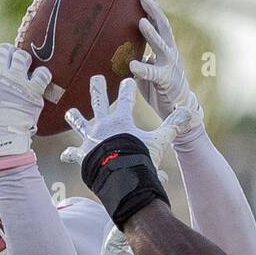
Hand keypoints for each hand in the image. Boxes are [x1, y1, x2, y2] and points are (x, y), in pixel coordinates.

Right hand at [0, 43, 52, 160]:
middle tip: (13, 59)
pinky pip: (42, 74)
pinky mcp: (33, 90)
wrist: (5, 138)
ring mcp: (17, 81)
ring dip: (24, 58)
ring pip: (22, 56)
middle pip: (5, 51)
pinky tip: (41, 77)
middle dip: (9, 52)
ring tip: (26, 64)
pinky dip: (43, 74)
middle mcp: (1, 75)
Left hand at [60, 76, 193, 177]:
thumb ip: (173, 126)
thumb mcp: (159, 141)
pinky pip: (74, 155)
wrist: (120, 177)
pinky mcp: (82, 155)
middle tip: (95, 77)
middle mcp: (103, 125)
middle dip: (97, 87)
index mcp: (121, 120)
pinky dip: (70, 155)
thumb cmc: (139, 157)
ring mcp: (90, 139)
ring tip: (69, 112)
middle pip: (99, 101)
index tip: (127, 80)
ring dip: (75, 117)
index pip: (126, 98)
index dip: (127, 88)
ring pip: (80, 123)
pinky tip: (65, 155)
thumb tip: (189, 111)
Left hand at [129, 0, 202, 130]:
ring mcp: (169, 64)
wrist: (177, 107)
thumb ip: (132, 51)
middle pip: (162, 24)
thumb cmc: (156, 83)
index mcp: (163, 43)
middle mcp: (168, 50)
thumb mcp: (143, 62)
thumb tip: (109, 39)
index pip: (157, 17)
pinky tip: (133, 66)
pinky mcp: (166, 80)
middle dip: (154, 9)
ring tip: (141, 22)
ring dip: (152, 33)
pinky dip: (144, 68)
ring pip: (162, 45)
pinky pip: (154, 73)